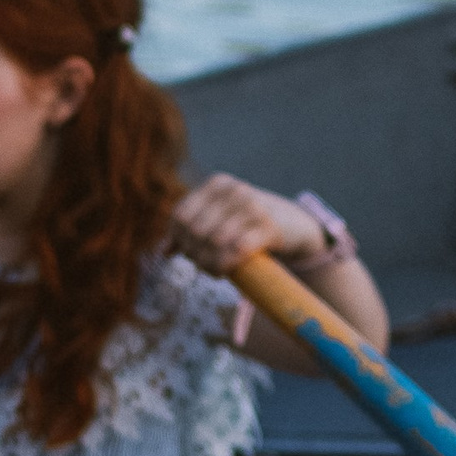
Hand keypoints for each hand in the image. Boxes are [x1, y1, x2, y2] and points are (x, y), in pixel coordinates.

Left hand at [168, 174, 333, 279]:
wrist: (291, 223)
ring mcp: (254, 206)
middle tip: (203, 264)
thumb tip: (163, 252)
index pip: (181, 216)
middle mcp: (234, 190)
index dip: (179, 239)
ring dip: (210, 263)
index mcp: (217, 184)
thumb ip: (190, 231)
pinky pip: (238, 250)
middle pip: (195, 231)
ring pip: (215, 242)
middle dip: (195, 253)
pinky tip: (227, 270)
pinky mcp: (270, 228)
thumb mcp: (218, 218)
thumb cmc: (246, 223)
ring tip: (215, 270)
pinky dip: (227, 265)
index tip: (188, 253)